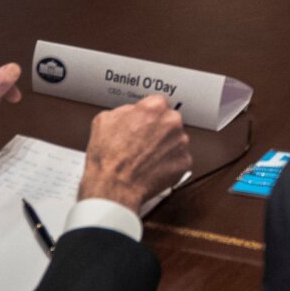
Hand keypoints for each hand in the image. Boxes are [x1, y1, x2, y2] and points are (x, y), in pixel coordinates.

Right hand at [77, 94, 191, 211]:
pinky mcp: (184, 162)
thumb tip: (132, 112)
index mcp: (154, 108)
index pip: (158, 103)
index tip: (143, 122)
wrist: (113, 187)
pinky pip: (178, 158)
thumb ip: (124, 110)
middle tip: (143, 142)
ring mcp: (181, 142)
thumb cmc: (108, 157)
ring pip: (175, 139)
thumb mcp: (104, 120)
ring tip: (146, 157)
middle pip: (169, 120)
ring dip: (164, 145)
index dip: (148, 115)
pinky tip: (153, 167)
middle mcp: (172, 122)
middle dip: (158, 129)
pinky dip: (168, 162)